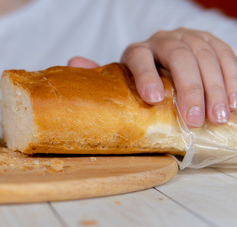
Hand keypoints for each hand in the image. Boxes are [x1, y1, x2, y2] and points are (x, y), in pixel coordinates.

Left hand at [68, 28, 236, 127]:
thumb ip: (101, 74)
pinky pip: (226, 56)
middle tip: (194, 120)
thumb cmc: (141, 79)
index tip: (154, 100)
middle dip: (188, 89)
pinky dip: (233, 79)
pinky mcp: (211, 43)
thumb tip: (72, 63)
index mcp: (137, 50)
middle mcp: (163, 40)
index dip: (146, 77)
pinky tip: (235, 102)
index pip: (139, 58)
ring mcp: (189, 38)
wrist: (166, 63)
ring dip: (215, 88)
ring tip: (217, 118)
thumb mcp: (120, 79)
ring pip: (205, 57)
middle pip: (178, 57)